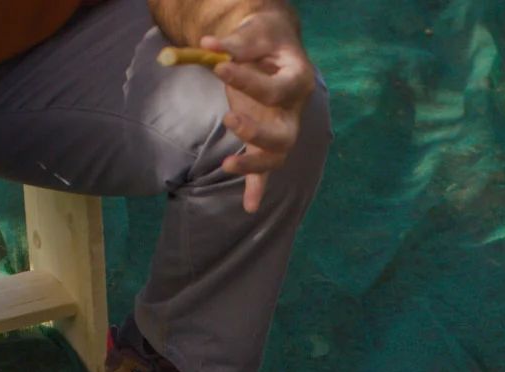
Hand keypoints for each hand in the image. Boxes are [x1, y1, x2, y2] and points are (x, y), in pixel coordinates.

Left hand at [204, 12, 315, 213]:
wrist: (273, 46)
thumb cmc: (266, 38)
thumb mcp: (255, 32)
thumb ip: (235, 42)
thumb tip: (206, 46)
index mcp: (298, 80)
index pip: (276, 90)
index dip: (249, 81)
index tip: (220, 67)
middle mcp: (294, 110)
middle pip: (284, 135)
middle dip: (257, 132)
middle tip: (229, 118)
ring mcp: (282, 128)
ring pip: (276, 156)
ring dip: (254, 165)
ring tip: (228, 164)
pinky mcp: (266, 139)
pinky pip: (265, 169)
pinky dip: (257, 188)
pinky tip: (249, 207)